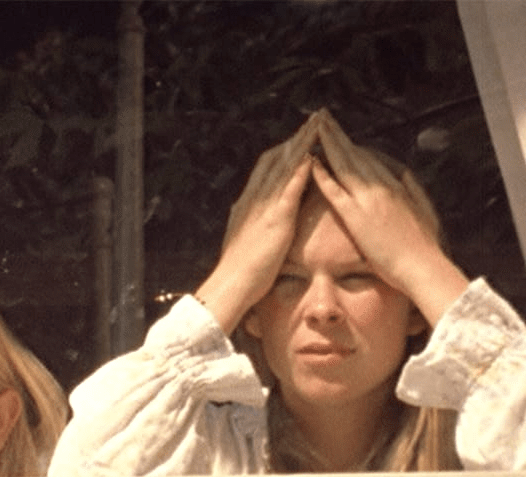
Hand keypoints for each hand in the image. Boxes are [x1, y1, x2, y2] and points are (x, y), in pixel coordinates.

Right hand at [196, 111, 323, 332]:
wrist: (232, 282)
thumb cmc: (239, 268)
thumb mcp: (242, 236)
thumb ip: (248, 220)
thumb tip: (245, 213)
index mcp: (249, 202)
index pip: (267, 166)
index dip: (284, 150)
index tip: (298, 136)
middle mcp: (255, 198)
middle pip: (276, 159)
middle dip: (296, 138)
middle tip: (315, 119)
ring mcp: (264, 206)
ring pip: (284, 167)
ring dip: (302, 144)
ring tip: (318, 126)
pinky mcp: (275, 218)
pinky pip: (289, 189)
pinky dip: (301, 171)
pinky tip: (312, 157)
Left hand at [310, 110, 468, 324]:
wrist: (422, 265)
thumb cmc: (422, 244)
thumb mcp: (421, 210)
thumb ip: (411, 190)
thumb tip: (405, 176)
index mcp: (393, 186)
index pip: (367, 159)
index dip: (351, 143)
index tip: (338, 130)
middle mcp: (380, 187)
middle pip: (354, 155)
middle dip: (336, 134)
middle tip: (321, 116)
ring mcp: (368, 200)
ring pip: (344, 166)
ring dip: (328, 145)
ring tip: (314, 127)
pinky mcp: (357, 216)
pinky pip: (336, 192)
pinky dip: (323, 175)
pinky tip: (312, 162)